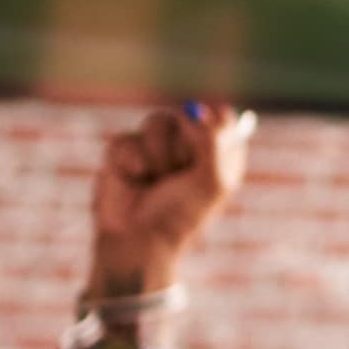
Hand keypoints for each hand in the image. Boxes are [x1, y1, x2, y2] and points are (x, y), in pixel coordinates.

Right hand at [88, 103, 254, 293]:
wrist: (138, 238)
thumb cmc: (180, 214)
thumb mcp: (211, 182)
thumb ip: (211, 142)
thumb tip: (193, 110)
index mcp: (217, 153)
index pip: (223, 117)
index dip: (215, 121)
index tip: (209, 135)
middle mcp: (188, 146)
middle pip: (189, 112)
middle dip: (184, 144)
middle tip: (180, 170)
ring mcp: (155, 147)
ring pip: (157, 121)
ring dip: (159, 153)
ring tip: (156, 178)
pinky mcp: (125, 152)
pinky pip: (128, 138)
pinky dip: (133, 160)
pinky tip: (135, 179)